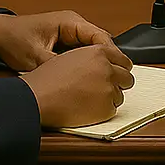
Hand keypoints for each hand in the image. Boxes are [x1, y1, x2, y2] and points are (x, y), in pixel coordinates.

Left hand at [0, 10, 113, 72]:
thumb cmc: (14, 40)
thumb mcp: (36, 57)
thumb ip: (58, 66)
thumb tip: (77, 80)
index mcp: (69, 22)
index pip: (99, 36)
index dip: (111, 53)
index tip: (120, 68)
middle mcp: (73, 24)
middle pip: (100, 41)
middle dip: (109, 59)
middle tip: (120, 77)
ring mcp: (69, 32)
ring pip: (93, 47)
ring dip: (99, 61)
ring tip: (108, 79)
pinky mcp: (64, 41)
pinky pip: (82, 51)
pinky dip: (87, 62)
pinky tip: (90, 76)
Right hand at [20, 43, 134, 127]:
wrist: (38, 98)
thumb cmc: (47, 79)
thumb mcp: (71, 57)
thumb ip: (92, 58)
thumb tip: (104, 64)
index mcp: (99, 52)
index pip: (123, 59)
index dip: (120, 68)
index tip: (119, 73)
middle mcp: (107, 68)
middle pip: (127, 77)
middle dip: (118, 84)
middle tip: (103, 89)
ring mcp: (108, 88)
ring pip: (119, 95)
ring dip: (109, 98)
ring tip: (88, 99)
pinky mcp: (106, 108)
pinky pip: (112, 111)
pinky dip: (102, 112)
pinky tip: (85, 109)